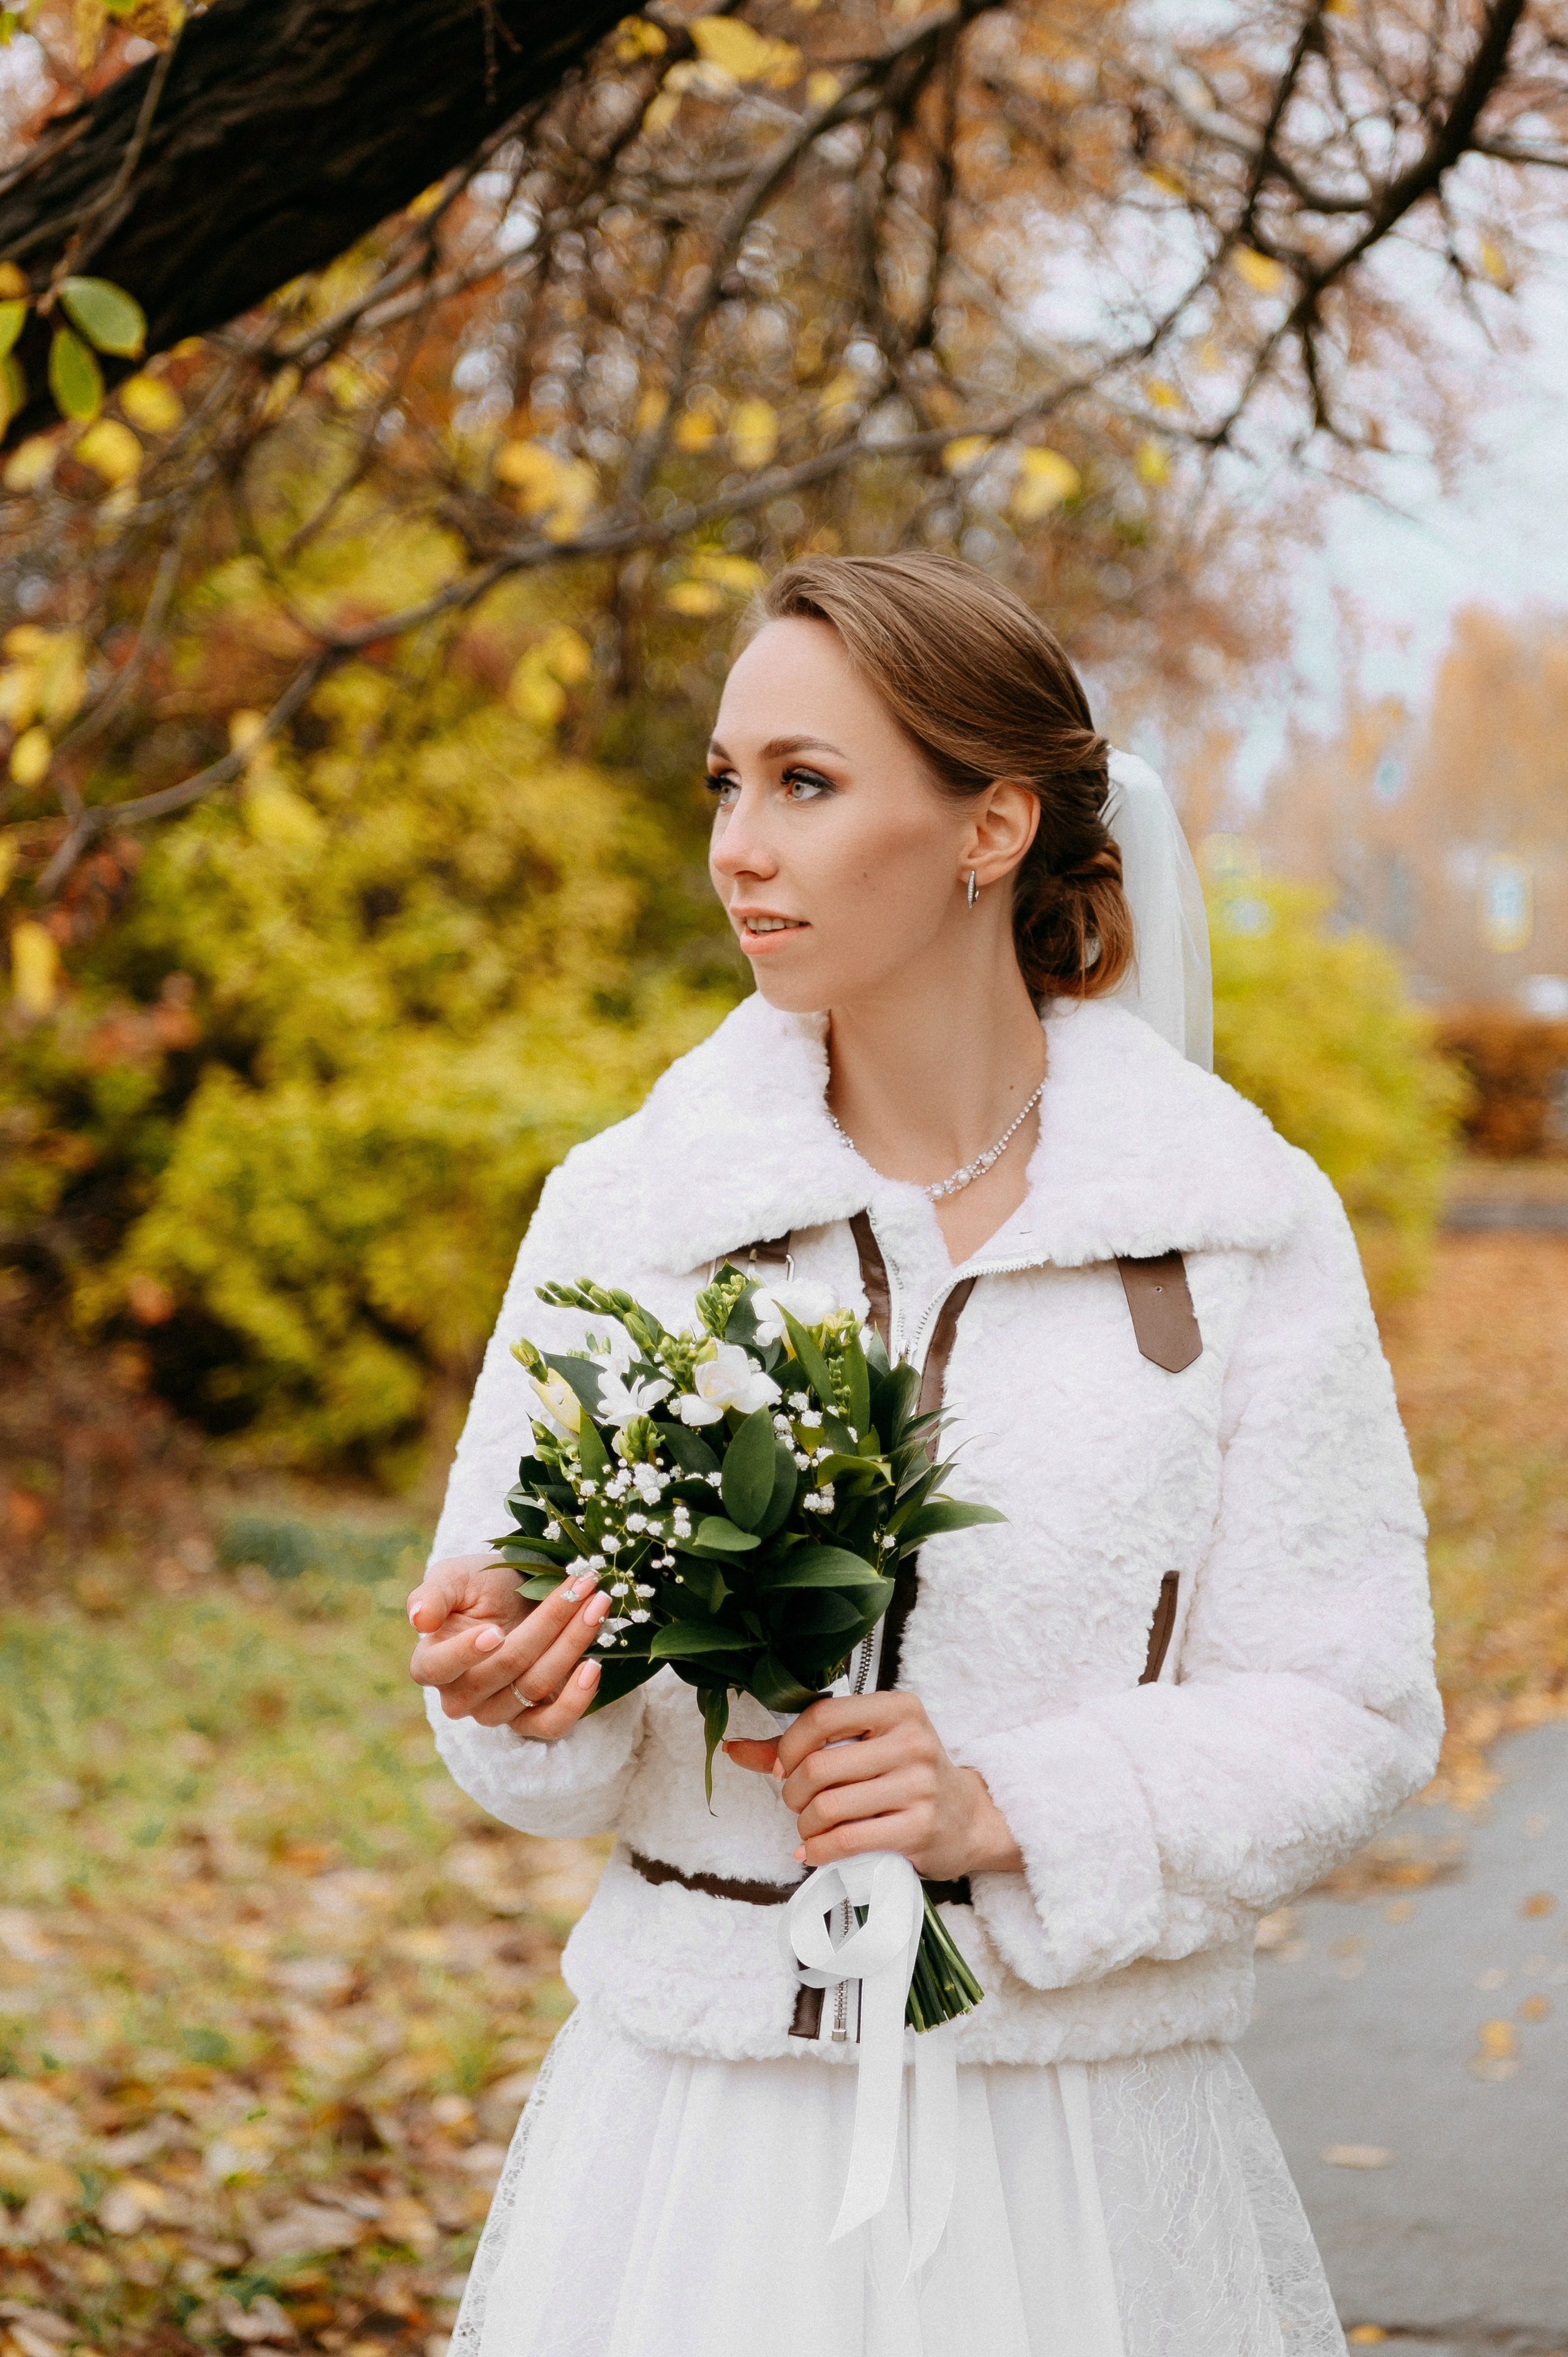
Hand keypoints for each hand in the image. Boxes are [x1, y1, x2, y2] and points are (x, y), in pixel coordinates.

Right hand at [408, 1553, 610, 1740]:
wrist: (517, 1594)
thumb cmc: (480, 1586)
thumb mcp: (454, 1576)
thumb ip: (432, 1594)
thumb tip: (419, 1620)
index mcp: (431, 1663)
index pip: (439, 1667)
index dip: (466, 1653)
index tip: (496, 1630)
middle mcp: (461, 1696)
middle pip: (506, 1667)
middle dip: (548, 1621)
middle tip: (581, 1586)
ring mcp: (497, 1712)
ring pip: (535, 1687)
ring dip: (572, 1643)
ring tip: (597, 1606)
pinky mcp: (532, 1721)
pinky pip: (552, 1724)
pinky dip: (577, 1699)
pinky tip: (593, 1666)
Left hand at [726, 1692, 1022, 1878]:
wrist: (966, 1819)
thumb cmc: (905, 1776)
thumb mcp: (865, 1745)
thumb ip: (802, 1745)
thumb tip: (733, 1747)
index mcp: (897, 1708)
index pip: (821, 1717)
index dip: (788, 1748)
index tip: (782, 1769)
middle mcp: (911, 1741)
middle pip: (818, 1768)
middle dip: (792, 1794)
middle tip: (796, 1804)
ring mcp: (918, 1786)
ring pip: (828, 1808)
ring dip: (805, 1826)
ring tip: (809, 1828)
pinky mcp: (918, 1829)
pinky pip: (846, 1841)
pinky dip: (817, 1851)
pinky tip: (813, 1852)